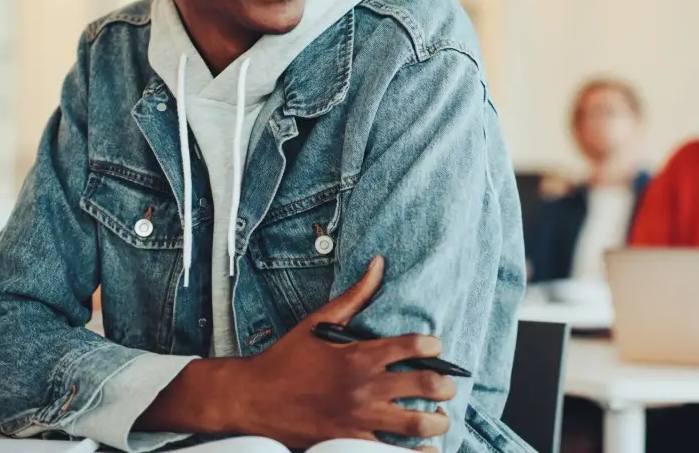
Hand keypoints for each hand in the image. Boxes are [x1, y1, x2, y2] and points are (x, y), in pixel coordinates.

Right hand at [140, 256, 454, 446]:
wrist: (250, 400)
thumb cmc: (285, 360)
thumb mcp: (318, 322)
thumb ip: (354, 296)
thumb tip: (378, 264)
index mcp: (360, 355)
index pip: (415, 346)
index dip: (434, 346)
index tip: (436, 348)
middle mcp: (364, 387)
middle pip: (426, 385)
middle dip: (446, 385)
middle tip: (447, 386)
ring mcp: (358, 418)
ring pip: (417, 422)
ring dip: (437, 420)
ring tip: (440, 418)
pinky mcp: (348, 443)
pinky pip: (391, 452)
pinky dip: (413, 451)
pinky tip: (425, 447)